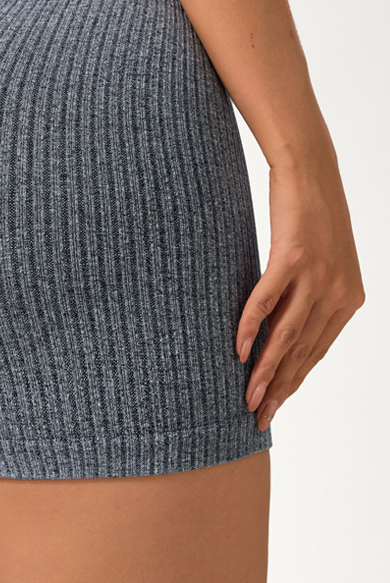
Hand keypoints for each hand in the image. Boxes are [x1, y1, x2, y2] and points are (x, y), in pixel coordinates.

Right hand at [236, 160, 365, 428]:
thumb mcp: (320, 261)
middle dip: (279, 388)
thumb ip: (308, 295)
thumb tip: (282, 326)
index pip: (316, 352)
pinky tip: (238, 350)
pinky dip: (252, 327)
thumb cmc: (310, 215)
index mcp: (346, 299)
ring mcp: (316, 276)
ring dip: (265, 370)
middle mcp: (337, 293)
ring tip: (247, 396)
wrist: (311, 170)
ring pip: (288, 334)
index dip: (294, 382)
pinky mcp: (293, 257)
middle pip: (303, 351)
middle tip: (257, 416)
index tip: (273, 405)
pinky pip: (268, 300)